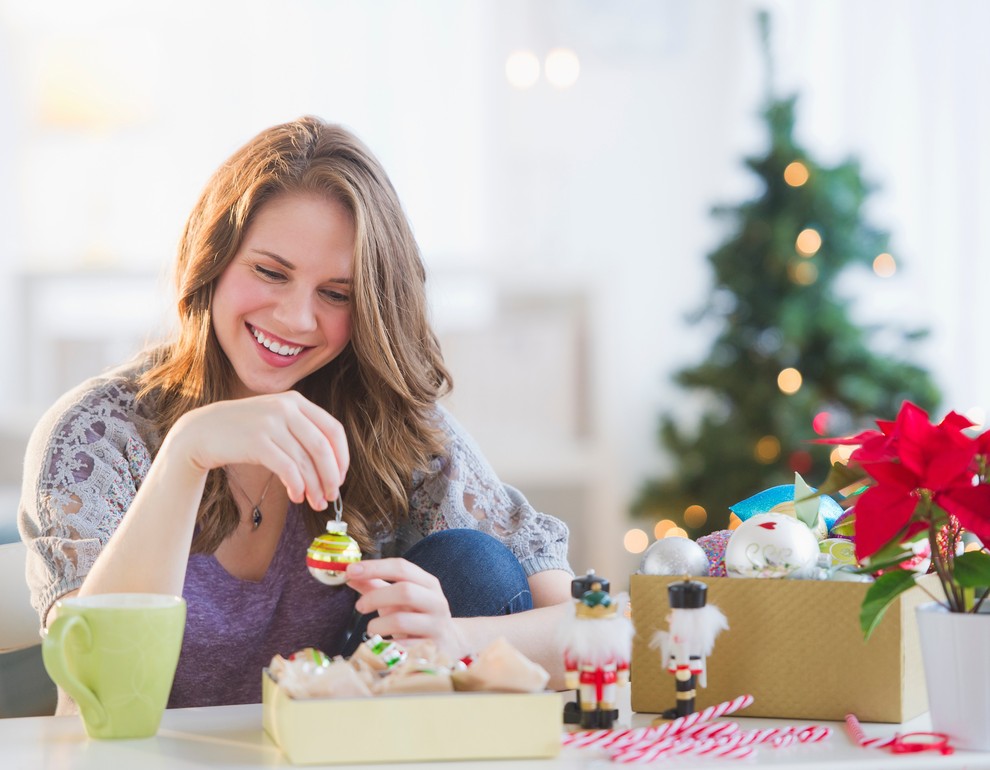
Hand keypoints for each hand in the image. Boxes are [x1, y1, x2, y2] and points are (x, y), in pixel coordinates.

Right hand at [166, 391, 348, 509]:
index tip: (341, 477)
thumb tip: (332, 468)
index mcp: (297, 401)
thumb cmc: (245, 431)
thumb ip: (302, 433)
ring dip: (314, 487)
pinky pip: (287, 468)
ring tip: (315, 502)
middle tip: (331, 496)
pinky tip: (297, 496)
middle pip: (323, 448)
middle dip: (331, 476)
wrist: (203, 430)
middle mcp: (287, 408)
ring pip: (305, 461)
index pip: (333, 430)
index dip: (342, 457)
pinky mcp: (257, 441)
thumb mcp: (277, 419)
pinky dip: (297, 486)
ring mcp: (271, 423)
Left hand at [345, 559, 468, 658]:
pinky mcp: (433, 648)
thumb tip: (350, 574)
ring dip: (378, 625)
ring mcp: (436, 625)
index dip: (374, 567)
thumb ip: (375, 585)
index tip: (350, 570)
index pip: (401, 567)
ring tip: (372, 629)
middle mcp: (436, 601)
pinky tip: (386, 644)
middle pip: (404, 591)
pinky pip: (403, 647)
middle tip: (359, 606)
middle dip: (375, 597)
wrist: (449, 643)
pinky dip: (388, 645)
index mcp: (427, 583)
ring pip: (401, 620)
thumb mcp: (398, 599)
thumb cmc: (417, 616)